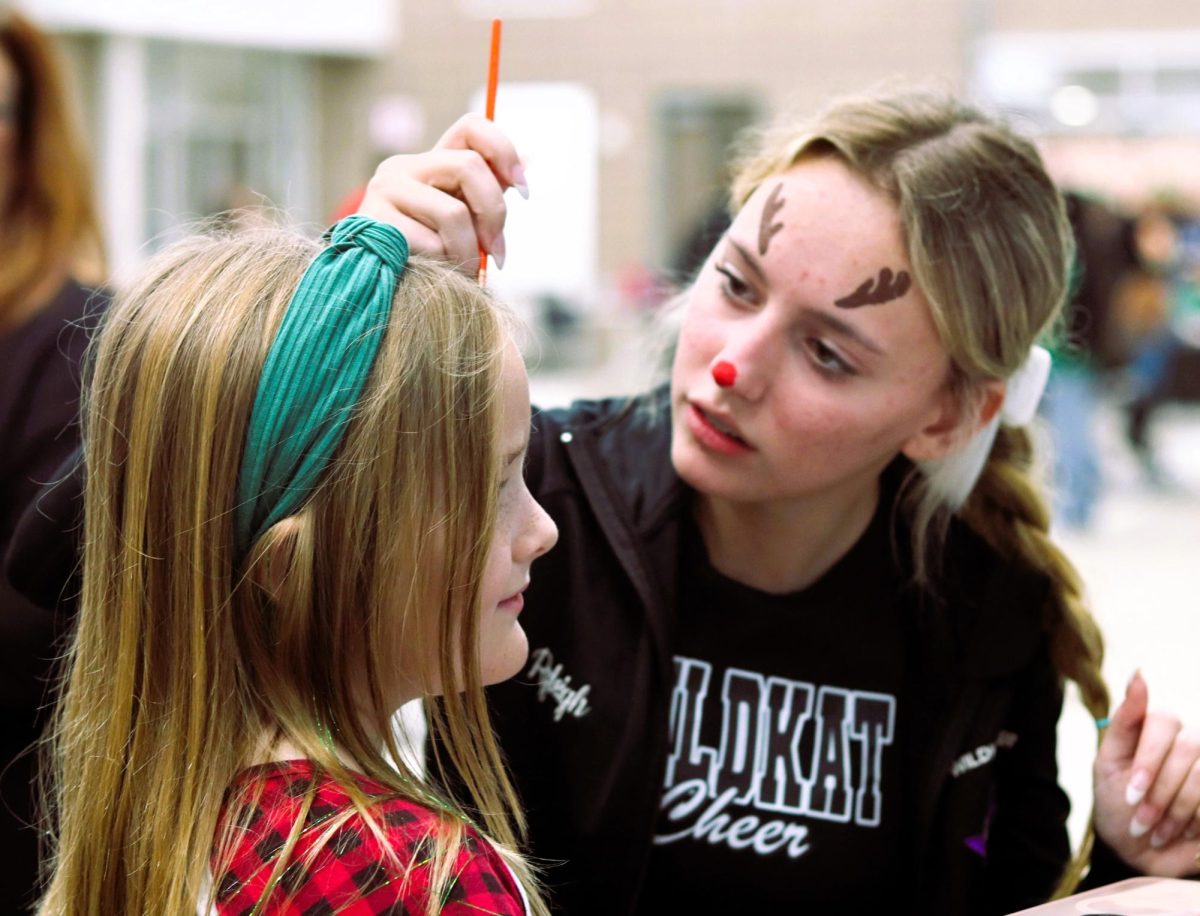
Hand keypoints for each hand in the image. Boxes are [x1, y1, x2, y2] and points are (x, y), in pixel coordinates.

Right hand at [356, 113, 526, 275]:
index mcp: (430, 163)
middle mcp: (403, 167)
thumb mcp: (464, 222)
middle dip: (494, 213)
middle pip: (470, 166)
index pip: (472, 127)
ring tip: (466, 272)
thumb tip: (531, 158)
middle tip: (497, 252)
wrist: (376, 290)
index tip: (523, 189)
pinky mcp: (374, 221)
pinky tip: (432, 275)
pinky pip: (430, 243)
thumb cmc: (428, 257)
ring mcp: (385, 190)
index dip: (503, 150)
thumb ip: (489, 193)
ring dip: (469, 251)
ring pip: (453, 212)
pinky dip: (443, 265)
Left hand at [1093, 671, 1199, 875]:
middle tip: (1139, 817)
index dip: (1149, 759)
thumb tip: (1140, 672)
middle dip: (1159, 789)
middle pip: (1188, 748)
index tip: (1131, 791)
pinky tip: (1180, 834)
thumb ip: (1125, 719)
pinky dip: (1195, 821)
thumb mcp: (1108, 762)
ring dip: (1175, 810)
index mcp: (1159, 727)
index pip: (1164, 722)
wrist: (1133, 850)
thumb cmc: (1117, 802)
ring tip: (1154, 831)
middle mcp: (1191, 741)